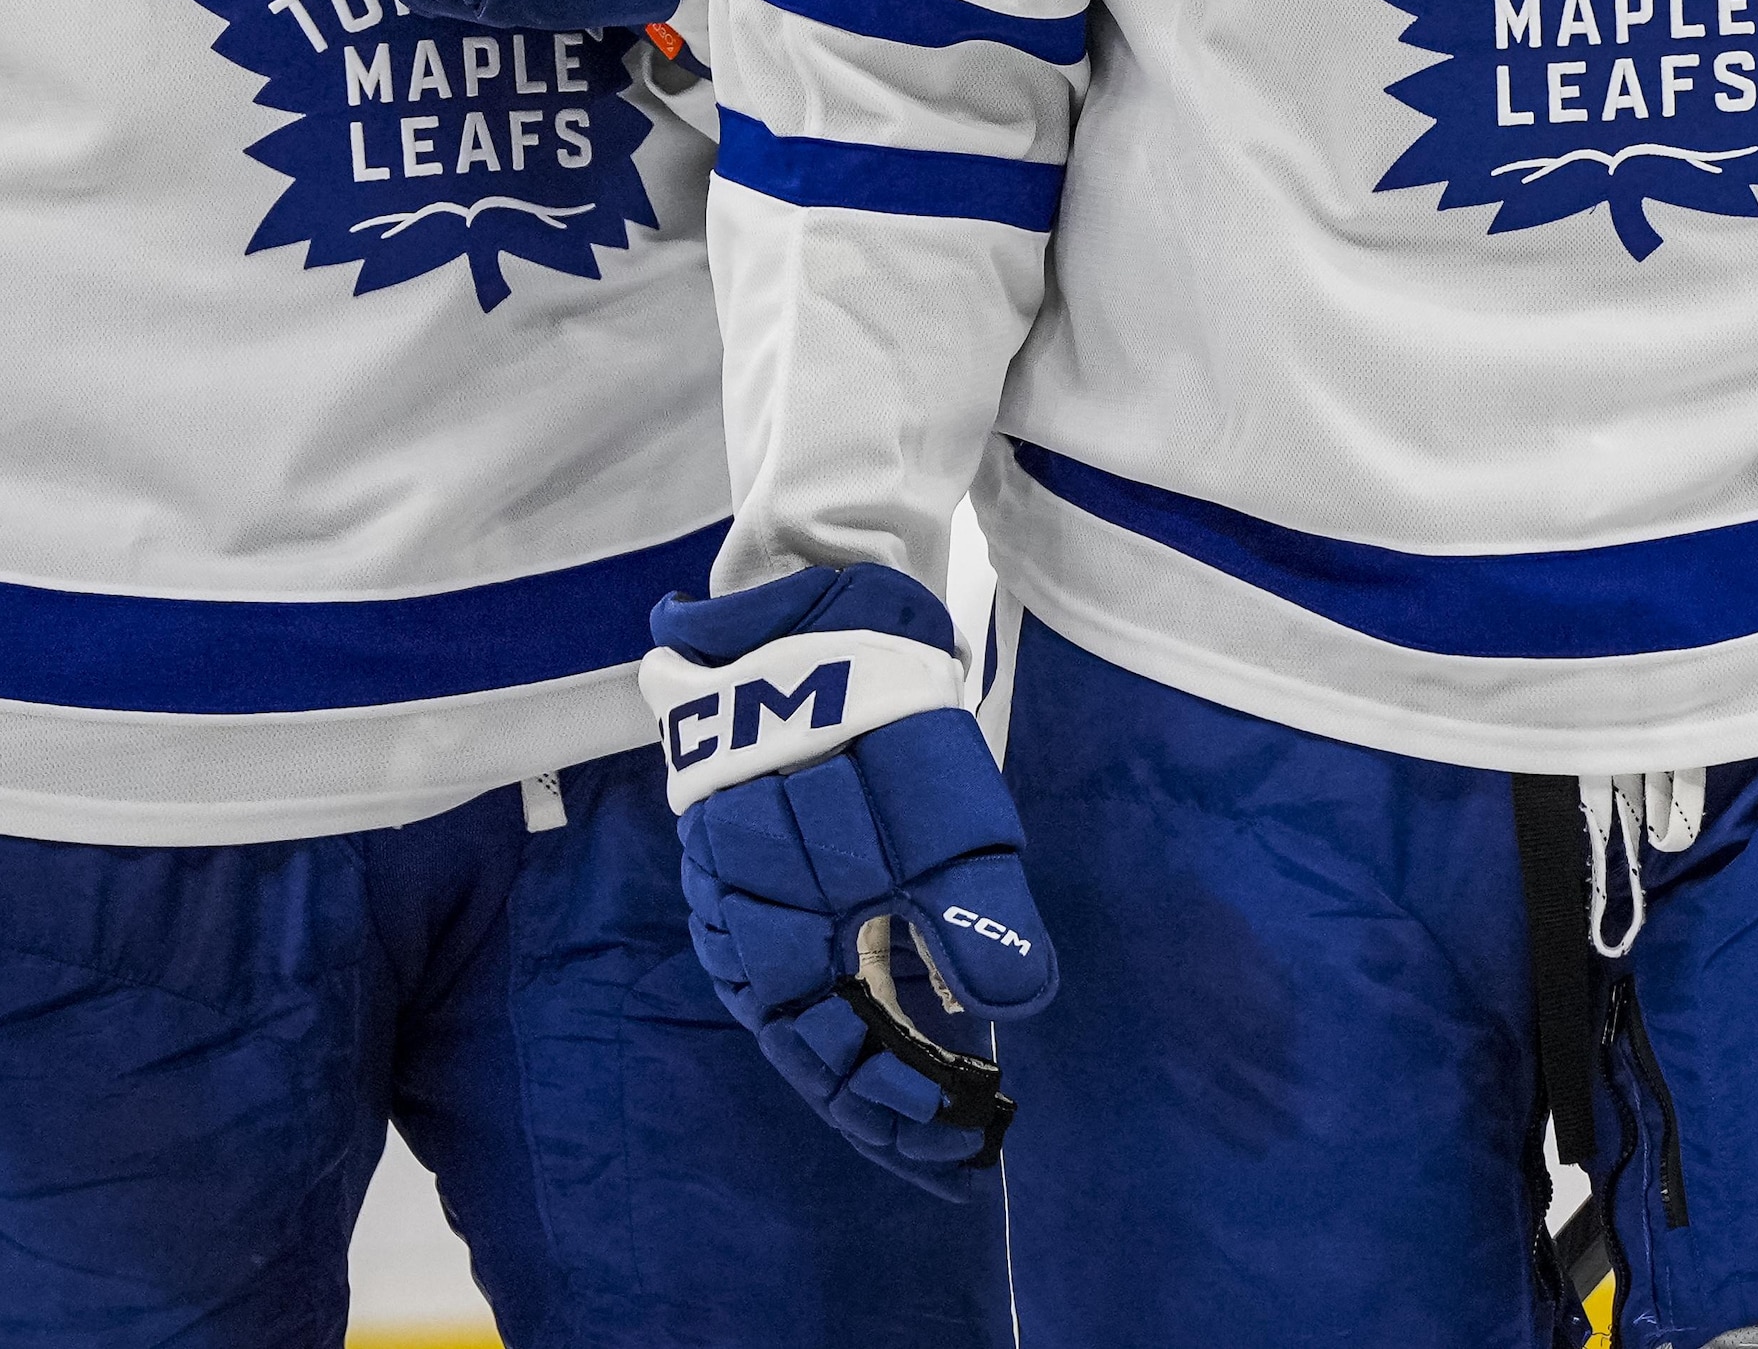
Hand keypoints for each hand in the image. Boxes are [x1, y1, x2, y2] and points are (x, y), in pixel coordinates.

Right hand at [642, 564, 1056, 1189]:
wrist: (803, 606)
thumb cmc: (873, 712)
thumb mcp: (940, 816)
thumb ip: (973, 918)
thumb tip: (1018, 1016)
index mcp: (775, 941)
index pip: (837, 1067)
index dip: (904, 1119)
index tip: (976, 1152)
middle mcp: (742, 935)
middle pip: (817, 1052)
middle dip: (892, 1107)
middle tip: (970, 1148)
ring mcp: (739, 896)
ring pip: (807, 1010)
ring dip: (874, 1058)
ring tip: (946, 1099)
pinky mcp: (756, 858)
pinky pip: (802, 959)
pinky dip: (858, 996)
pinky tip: (913, 1008)